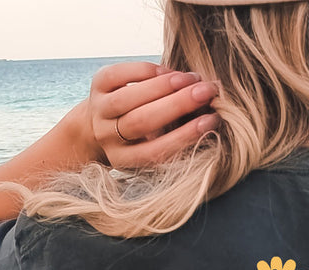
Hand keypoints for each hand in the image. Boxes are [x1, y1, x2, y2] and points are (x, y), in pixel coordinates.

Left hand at [83, 60, 219, 168]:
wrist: (100, 122)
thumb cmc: (140, 136)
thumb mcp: (154, 145)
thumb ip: (175, 135)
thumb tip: (210, 115)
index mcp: (125, 160)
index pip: (156, 151)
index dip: (184, 136)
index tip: (211, 121)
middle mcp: (108, 137)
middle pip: (142, 121)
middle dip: (177, 104)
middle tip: (206, 92)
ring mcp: (99, 111)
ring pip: (130, 97)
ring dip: (164, 86)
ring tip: (191, 79)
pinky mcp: (96, 85)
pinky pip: (120, 74)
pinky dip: (147, 70)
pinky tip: (168, 71)